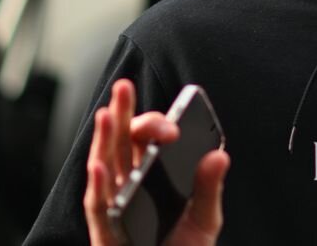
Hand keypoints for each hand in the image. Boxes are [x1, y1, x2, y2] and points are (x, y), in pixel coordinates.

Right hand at [83, 79, 229, 245]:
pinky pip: (98, 208)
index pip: (145, 143)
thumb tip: (220, 153)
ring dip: (103, 140)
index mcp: (148, 180)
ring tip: (106, 113)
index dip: (155, 126)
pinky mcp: (105, 233)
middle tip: (124, 85)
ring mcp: (113, 209)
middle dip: (120, 114)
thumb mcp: (204, 220)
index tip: (173, 123)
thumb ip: (209, 188)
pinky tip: (99, 165)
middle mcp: (126, 189)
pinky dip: (96, 185)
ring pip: (102, 168)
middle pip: (119, 146)